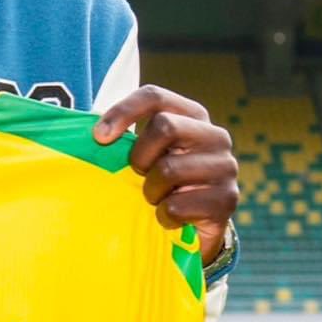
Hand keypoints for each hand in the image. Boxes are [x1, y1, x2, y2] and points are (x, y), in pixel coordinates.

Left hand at [92, 85, 238, 264]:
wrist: (197, 225)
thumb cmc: (163, 181)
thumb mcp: (148, 153)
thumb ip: (128, 137)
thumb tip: (94, 134)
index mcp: (192, 115)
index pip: (155, 96)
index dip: (124, 111)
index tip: (99, 137)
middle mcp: (215, 135)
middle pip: (165, 127)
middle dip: (140, 156)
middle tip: (139, 175)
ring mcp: (225, 167)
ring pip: (169, 169)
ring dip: (150, 191)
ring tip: (157, 198)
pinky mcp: (227, 200)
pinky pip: (176, 206)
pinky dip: (163, 216)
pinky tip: (169, 216)